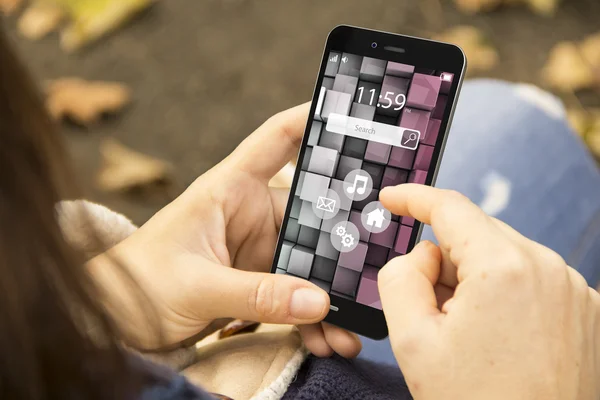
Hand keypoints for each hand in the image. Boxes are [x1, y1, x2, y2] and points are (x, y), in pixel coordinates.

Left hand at [89, 104, 360, 356]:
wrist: (114, 320)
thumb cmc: (137, 283)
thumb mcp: (195, 286)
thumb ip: (255, 294)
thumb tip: (317, 301)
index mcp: (229, 190)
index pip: (277, 140)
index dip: (313, 119)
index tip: (357, 116)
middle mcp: (250, 214)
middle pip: (312, 213)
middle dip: (342, 245)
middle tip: (371, 270)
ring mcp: (257, 250)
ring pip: (310, 262)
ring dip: (330, 294)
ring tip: (349, 330)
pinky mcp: (258, 281)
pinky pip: (296, 294)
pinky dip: (312, 317)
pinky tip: (327, 338)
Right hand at [377, 184, 599, 399]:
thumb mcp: (412, 340)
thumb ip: (400, 277)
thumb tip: (423, 254)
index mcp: (504, 268)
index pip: (450, 207)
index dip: (413, 198)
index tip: (392, 198)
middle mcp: (548, 268)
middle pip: (476, 235)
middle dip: (444, 259)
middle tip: (429, 309)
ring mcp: (573, 289)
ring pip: (503, 257)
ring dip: (474, 280)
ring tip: (467, 335)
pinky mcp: (585, 309)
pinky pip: (531, 279)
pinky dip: (504, 294)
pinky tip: (496, 338)